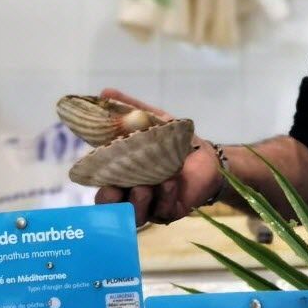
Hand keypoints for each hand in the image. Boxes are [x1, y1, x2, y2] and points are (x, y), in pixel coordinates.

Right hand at [92, 88, 222, 226]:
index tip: (102, 182)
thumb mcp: (151, 122)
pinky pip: (165, 210)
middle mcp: (133, 197)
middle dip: (111, 204)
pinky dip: (166, 197)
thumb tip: (104, 92)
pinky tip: (170, 183)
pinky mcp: (174, 210)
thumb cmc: (172, 140)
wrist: (206, 154)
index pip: (104, 192)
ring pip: (138, 215)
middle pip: (115, 210)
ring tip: (143, 186)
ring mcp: (153, 206)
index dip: (101, 192)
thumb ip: (128, 109)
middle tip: (114, 190)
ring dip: (138, 202)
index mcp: (122, 179)